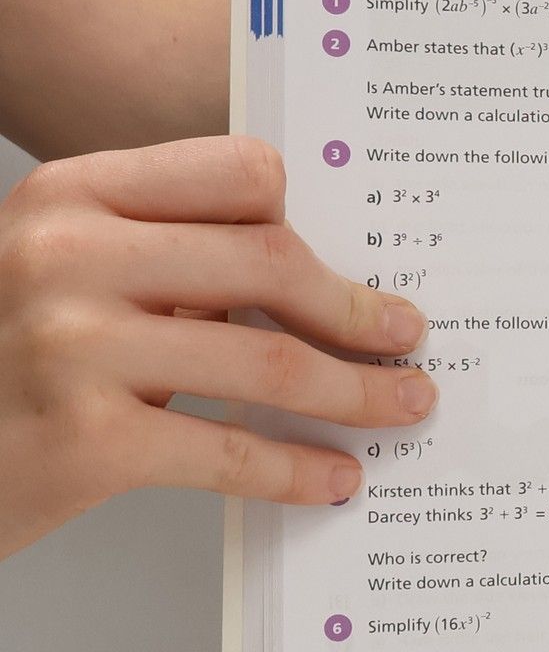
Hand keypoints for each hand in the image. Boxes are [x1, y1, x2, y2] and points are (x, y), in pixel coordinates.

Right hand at [0, 135, 434, 559]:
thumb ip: (161, 257)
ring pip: (270, 360)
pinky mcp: (84, 441)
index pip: (238, 172)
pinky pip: (231, 452)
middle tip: (406, 338)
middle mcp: (66, 255)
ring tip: (402, 405)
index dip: (303, 220)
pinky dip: (298, 470)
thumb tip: (314, 281)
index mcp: (71, 195)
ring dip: (357, 393)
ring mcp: (72, 347)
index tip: (347, 262)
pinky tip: (334, 479)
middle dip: (356, 310)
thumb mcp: (60, 273)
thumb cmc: (3, 364)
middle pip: (270, 261)